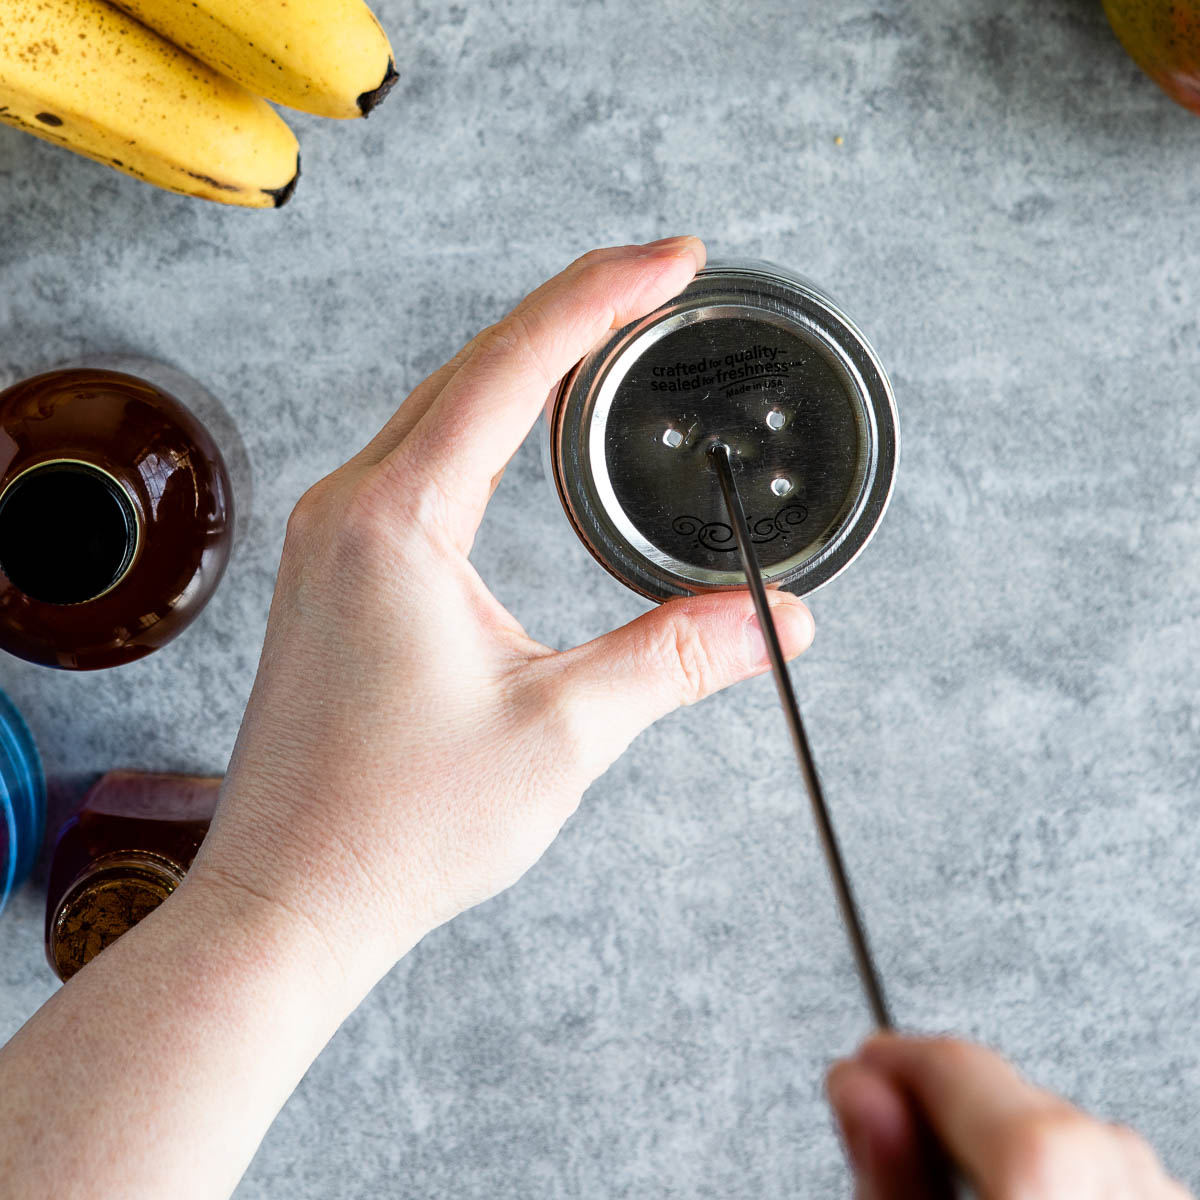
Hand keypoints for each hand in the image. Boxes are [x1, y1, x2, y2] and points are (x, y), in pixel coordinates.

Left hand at [187, 238, 814, 993]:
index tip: (672, 258)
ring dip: (523, 364)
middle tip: (659, 280)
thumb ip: (676, 657)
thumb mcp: (563, 730)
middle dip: (572, 312)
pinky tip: (521, 429)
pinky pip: (415, 460)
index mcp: (400, 518)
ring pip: (439, 409)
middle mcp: (352, 508)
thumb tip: (778, 621)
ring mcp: (332, 538)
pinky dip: (482, 423)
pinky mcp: (335, 573)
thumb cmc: (400, 825)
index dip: (602, 297)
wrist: (292, 897)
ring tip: (609, 336)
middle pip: (472, 367)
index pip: (513, 367)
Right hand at [827, 1034, 1190, 1198]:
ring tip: (969, 1192)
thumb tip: (856, 1084)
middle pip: (1019, 1102)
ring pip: (1074, 1139)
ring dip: (1016, 1154)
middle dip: (956, 1113)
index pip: (953, 1063)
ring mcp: (1169, 1198)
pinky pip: (1120, 1179)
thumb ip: (890, 1172)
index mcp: (1051, 1162)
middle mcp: (1129, 1173)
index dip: (893, 1059)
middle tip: (900, 1142)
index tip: (864, 1070)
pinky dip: (1071, 1185)